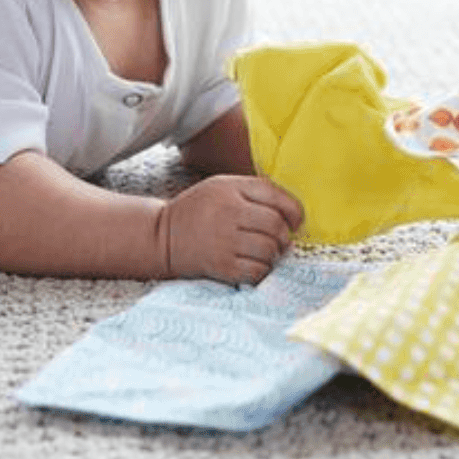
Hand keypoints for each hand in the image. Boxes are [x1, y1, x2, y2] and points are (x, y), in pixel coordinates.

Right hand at [161, 175, 303, 284]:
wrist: (163, 236)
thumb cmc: (200, 209)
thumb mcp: (223, 186)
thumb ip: (255, 191)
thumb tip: (293, 216)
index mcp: (230, 189)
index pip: (276, 197)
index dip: (294, 211)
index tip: (295, 221)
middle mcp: (227, 213)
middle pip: (276, 226)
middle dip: (284, 236)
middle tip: (277, 240)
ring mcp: (224, 242)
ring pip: (269, 251)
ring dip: (273, 254)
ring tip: (263, 251)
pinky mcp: (221, 267)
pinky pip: (257, 271)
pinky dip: (261, 270)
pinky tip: (252, 264)